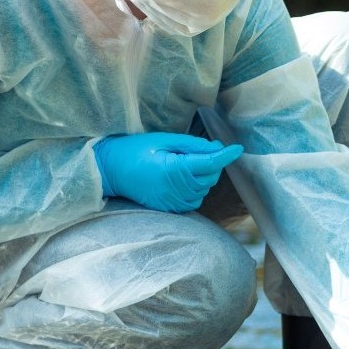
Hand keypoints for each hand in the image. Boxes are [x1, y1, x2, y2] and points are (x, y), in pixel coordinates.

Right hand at [93, 132, 243, 212]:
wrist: (110, 170)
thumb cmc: (134, 150)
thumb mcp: (162, 140)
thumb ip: (191, 145)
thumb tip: (216, 148)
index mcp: (173, 169)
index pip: (209, 163)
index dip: (225, 156)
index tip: (238, 149)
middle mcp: (175, 190)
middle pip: (209, 177)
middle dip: (211, 163)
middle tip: (194, 150)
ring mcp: (172, 202)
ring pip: (204, 189)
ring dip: (203, 176)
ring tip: (182, 163)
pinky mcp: (169, 209)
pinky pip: (194, 200)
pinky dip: (195, 188)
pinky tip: (182, 178)